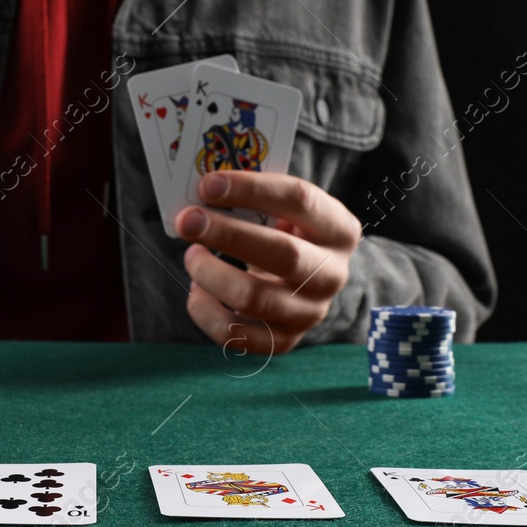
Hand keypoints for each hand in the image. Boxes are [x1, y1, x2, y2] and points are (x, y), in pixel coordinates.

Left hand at [177, 172, 360, 353]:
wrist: (305, 284)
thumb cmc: (285, 234)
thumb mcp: (285, 211)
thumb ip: (254, 200)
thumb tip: (203, 191)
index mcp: (339, 229)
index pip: (300, 200)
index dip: (251, 189)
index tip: (208, 184)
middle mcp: (333, 274)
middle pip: (283, 254)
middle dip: (228, 234)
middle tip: (187, 221)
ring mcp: (310, 313)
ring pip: (255, 298)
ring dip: (211, 273)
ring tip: (191, 255)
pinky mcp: (283, 341)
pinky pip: (236, 334)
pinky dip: (205, 311)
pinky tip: (197, 290)